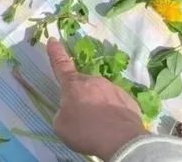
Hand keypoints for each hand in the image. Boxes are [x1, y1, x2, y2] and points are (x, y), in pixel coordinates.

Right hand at [47, 39, 147, 160]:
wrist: (120, 140)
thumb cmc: (85, 130)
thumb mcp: (61, 125)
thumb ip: (63, 113)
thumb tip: (71, 110)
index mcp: (73, 85)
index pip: (61, 65)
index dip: (56, 53)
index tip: (53, 40)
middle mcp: (93, 81)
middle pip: (83, 86)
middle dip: (81, 97)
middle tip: (82, 118)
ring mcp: (113, 88)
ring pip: (101, 94)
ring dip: (98, 105)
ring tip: (99, 125)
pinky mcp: (128, 99)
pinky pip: (115, 104)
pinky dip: (112, 112)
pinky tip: (112, 126)